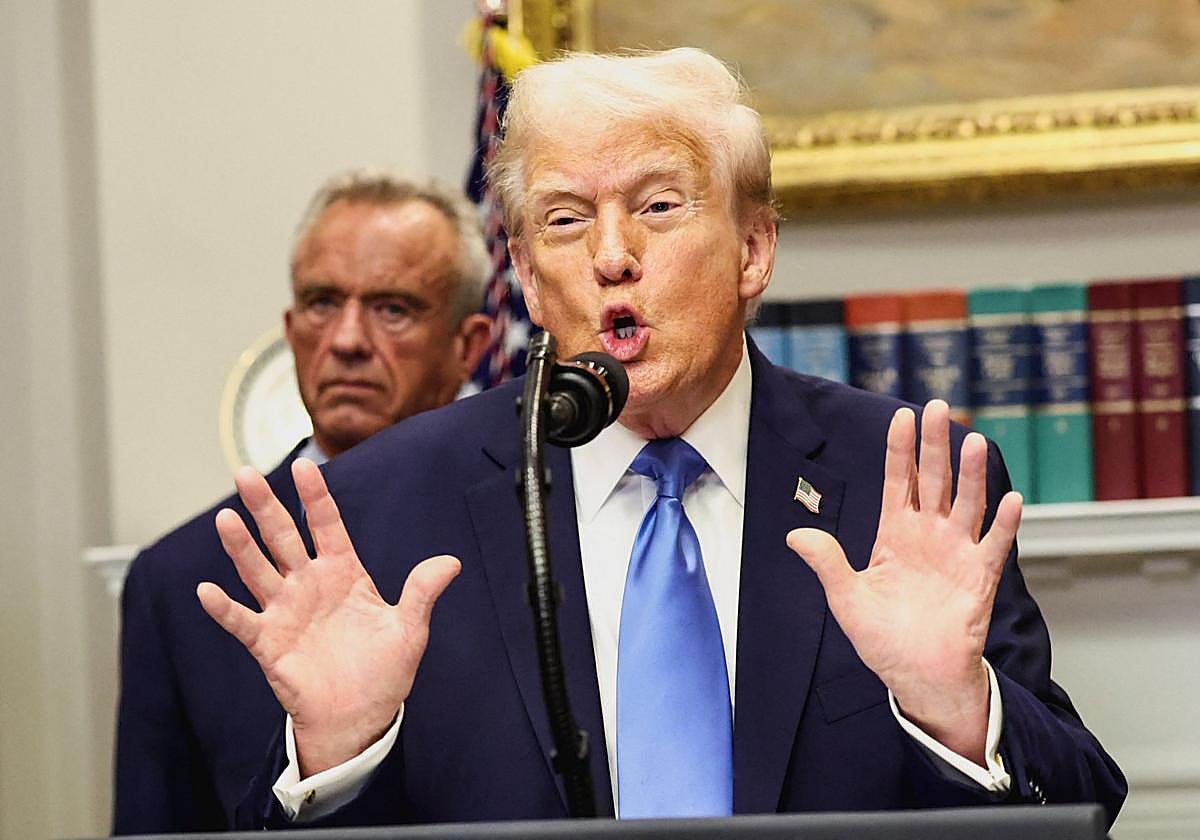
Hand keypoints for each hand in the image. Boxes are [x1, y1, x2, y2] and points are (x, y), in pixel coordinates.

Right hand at [197, 458, 459, 776]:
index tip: (303, 465)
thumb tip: (451, 562)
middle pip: (283, 537)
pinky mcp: (268, 643)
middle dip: (265, 507)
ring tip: (226, 518)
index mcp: (343, 573)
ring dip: (241, 547)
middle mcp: (309, 584)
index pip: (326, 525)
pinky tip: (207, 590)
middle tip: (245, 473)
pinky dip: (224, 608)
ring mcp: (285, 611)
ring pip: (258, 571)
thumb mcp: (409, 629)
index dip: (315, 496)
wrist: (360, 718)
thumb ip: (421, 592)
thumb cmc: (383, 671)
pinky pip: (242, 621)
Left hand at [786, 400, 1020, 763]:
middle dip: (935, 444)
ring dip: (971, 474)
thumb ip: (827, 563)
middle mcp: (928, 535)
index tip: (901, 415)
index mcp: (895, 534)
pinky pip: (993, 545)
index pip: (899, 481)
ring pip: (966, 503)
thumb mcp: (846, 598)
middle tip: (940, 407)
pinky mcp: (978, 578)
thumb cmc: (883, 638)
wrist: (916, 675)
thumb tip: (795, 536)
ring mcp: (956, 553)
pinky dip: (1003, 524)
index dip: (900, 449)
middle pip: (934, 480)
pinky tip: (1011, 499)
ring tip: (974, 442)